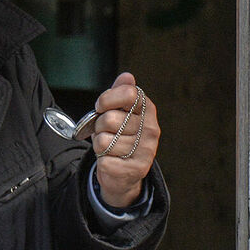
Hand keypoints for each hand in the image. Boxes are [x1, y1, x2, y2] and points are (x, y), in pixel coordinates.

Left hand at [90, 71, 159, 208]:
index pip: (128, 94)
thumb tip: (127, 76)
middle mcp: (151, 130)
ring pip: (103, 141)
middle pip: (109, 119)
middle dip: (99, 126)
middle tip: (106, 132)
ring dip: (99, 145)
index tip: (101, 108)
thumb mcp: (119, 112)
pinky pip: (104, 160)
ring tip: (109, 147)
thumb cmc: (119, 137)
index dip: (107, 99)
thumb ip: (121, 92)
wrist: (124, 174)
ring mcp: (145, 151)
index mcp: (148, 110)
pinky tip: (111, 161)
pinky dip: (102, 161)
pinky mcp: (135, 169)